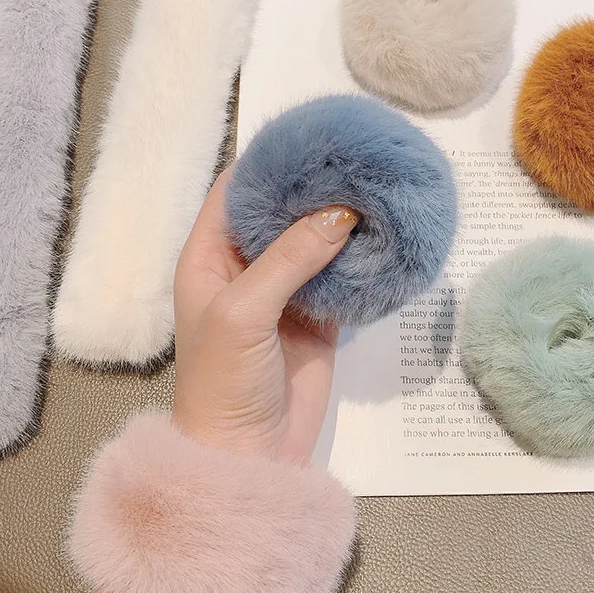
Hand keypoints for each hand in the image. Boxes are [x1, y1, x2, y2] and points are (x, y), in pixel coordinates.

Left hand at [172, 168, 358, 462]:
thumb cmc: (224, 380)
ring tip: (375, 184)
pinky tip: (383, 232)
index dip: (266, 162)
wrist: (249, 456)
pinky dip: (359, 256)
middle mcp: (246, 266)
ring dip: (339, 218)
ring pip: (313, 240)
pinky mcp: (317, 314)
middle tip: (354, 156)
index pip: (235, 191)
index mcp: (210, 257)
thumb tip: (340, 211)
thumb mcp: (243, 311)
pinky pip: (339, 275)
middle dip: (312, 186)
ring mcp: (284, 290)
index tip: (308, 137)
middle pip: (280, 211)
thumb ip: (289, 257)